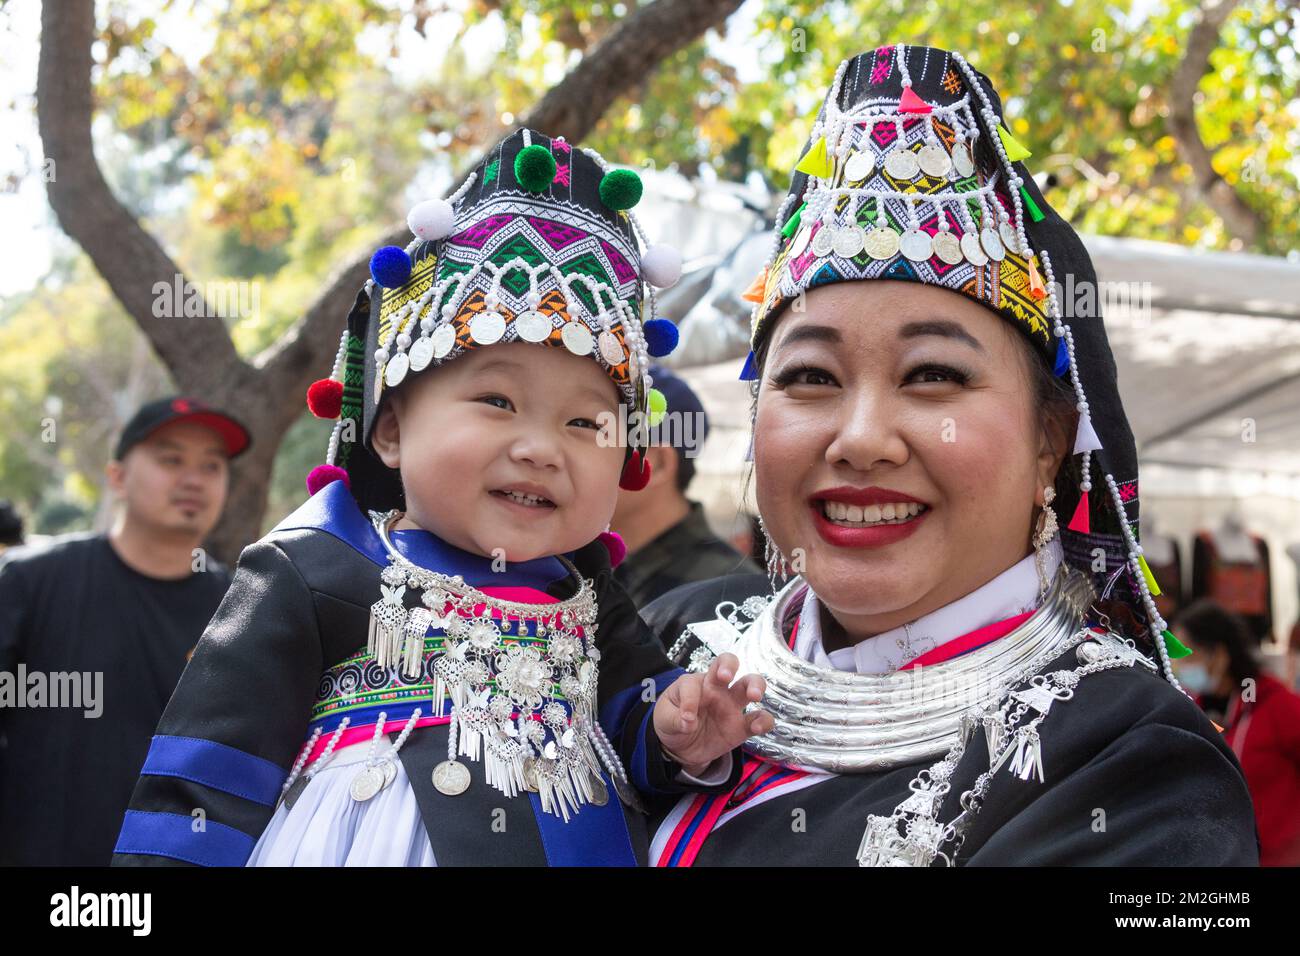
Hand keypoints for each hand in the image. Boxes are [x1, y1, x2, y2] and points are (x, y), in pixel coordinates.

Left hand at [653, 653, 773, 776]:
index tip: (685, 719)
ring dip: (755, 685)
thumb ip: (675, 719)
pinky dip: (763, 721)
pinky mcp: (742, 726)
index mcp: (694, 683)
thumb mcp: (664, 720)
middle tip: (726, 676)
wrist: (681, 748)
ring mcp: (731, 705)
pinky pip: (759, 718)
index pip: (693, 683)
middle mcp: (716, 688)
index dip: (689, 700)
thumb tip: (688, 722)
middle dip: (728, 665)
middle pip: (728, 662)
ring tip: (753, 696)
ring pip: (750, 683)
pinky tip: (757, 728)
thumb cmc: (672, 722)